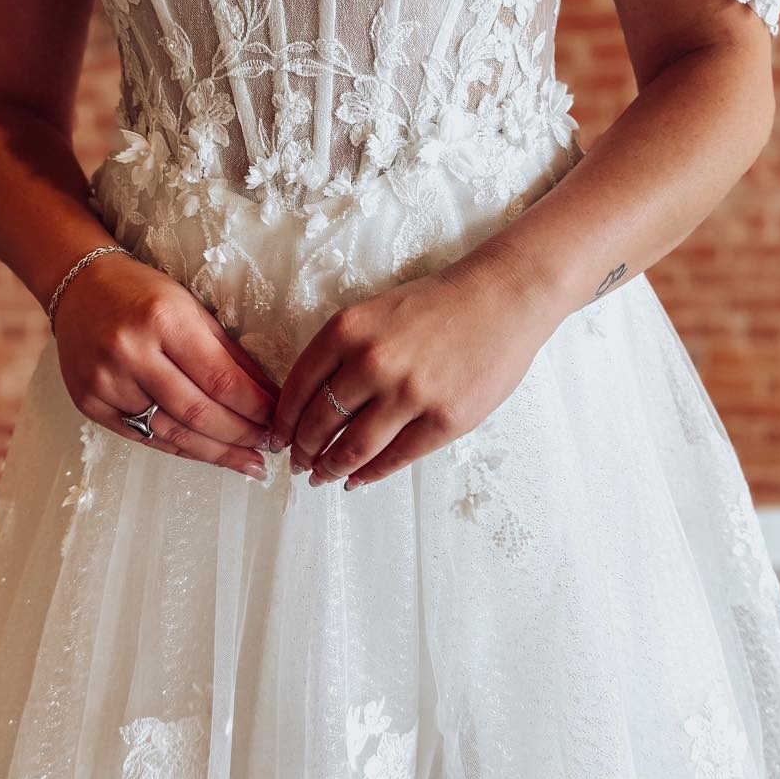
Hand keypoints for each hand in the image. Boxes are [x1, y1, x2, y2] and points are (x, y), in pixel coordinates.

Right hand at [53, 249, 279, 478]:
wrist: (79, 287)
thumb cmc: (143, 293)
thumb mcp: (192, 308)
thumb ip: (229, 354)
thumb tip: (268, 396)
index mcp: (163, 319)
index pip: (220, 379)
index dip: (255, 407)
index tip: (279, 420)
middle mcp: (130, 352)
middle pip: (197, 412)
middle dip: (241, 436)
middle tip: (269, 447)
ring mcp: (105, 382)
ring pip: (172, 434)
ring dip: (217, 453)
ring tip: (248, 463)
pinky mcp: (90, 403)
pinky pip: (144, 437)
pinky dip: (182, 449)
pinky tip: (209, 454)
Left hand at [269, 249, 557, 488]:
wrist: (502, 299)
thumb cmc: (439, 304)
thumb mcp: (375, 312)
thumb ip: (343, 351)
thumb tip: (312, 401)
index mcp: (348, 331)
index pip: (297, 388)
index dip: (283, 421)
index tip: (278, 437)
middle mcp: (372, 363)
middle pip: (320, 422)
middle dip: (303, 450)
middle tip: (298, 462)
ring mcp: (409, 395)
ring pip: (353, 447)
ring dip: (330, 468)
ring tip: (323, 476)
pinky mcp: (443, 420)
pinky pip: (395, 457)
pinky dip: (370, 473)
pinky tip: (357, 480)